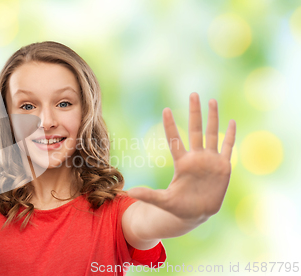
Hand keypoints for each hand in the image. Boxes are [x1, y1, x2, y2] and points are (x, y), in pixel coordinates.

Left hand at [127, 93, 235, 221]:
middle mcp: (196, 157)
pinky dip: (230, 135)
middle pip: (196, 130)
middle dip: (195, 112)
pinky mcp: (223, 167)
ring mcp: (210, 160)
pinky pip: (228, 148)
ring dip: (213, 118)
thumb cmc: (178, 206)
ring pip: (212, 134)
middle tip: (193, 94)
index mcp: (182, 163)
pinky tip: (232, 122)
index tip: (166, 109)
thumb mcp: (163, 201)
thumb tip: (129, 192)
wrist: (196, 214)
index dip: (171, 125)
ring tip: (211, 100)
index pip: (175, 140)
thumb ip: (149, 195)